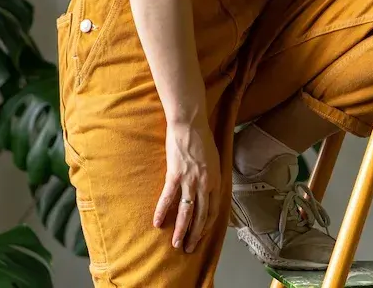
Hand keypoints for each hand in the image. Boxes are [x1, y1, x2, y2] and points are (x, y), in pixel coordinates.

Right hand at [153, 118, 219, 253]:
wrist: (190, 124)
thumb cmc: (202, 139)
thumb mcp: (213, 160)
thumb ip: (210, 177)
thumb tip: (207, 191)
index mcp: (215, 180)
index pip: (213, 210)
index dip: (206, 226)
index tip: (200, 237)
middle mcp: (205, 184)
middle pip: (201, 215)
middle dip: (194, 234)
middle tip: (188, 249)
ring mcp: (190, 180)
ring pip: (186, 211)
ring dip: (181, 230)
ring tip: (176, 244)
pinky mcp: (175, 175)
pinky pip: (168, 197)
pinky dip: (162, 211)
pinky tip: (157, 223)